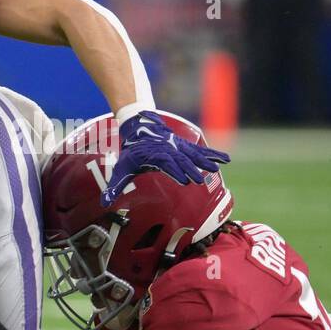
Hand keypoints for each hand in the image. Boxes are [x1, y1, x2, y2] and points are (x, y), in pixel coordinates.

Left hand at [102, 111, 229, 205]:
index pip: (165, 163)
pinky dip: (213, 154)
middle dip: (190, 169)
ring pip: (193, 154)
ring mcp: (178, 147)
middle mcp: (168, 150)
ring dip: (205, 161)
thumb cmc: (132, 153)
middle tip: (200, 179)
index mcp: (153, 155)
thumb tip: (104, 203)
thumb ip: (115, 186)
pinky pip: (201, 150)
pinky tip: (226, 159)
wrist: (140, 127)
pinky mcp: (185, 147)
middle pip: (181, 160)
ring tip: (217, 169)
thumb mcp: (122, 169)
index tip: (184, 180)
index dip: (174, 171)